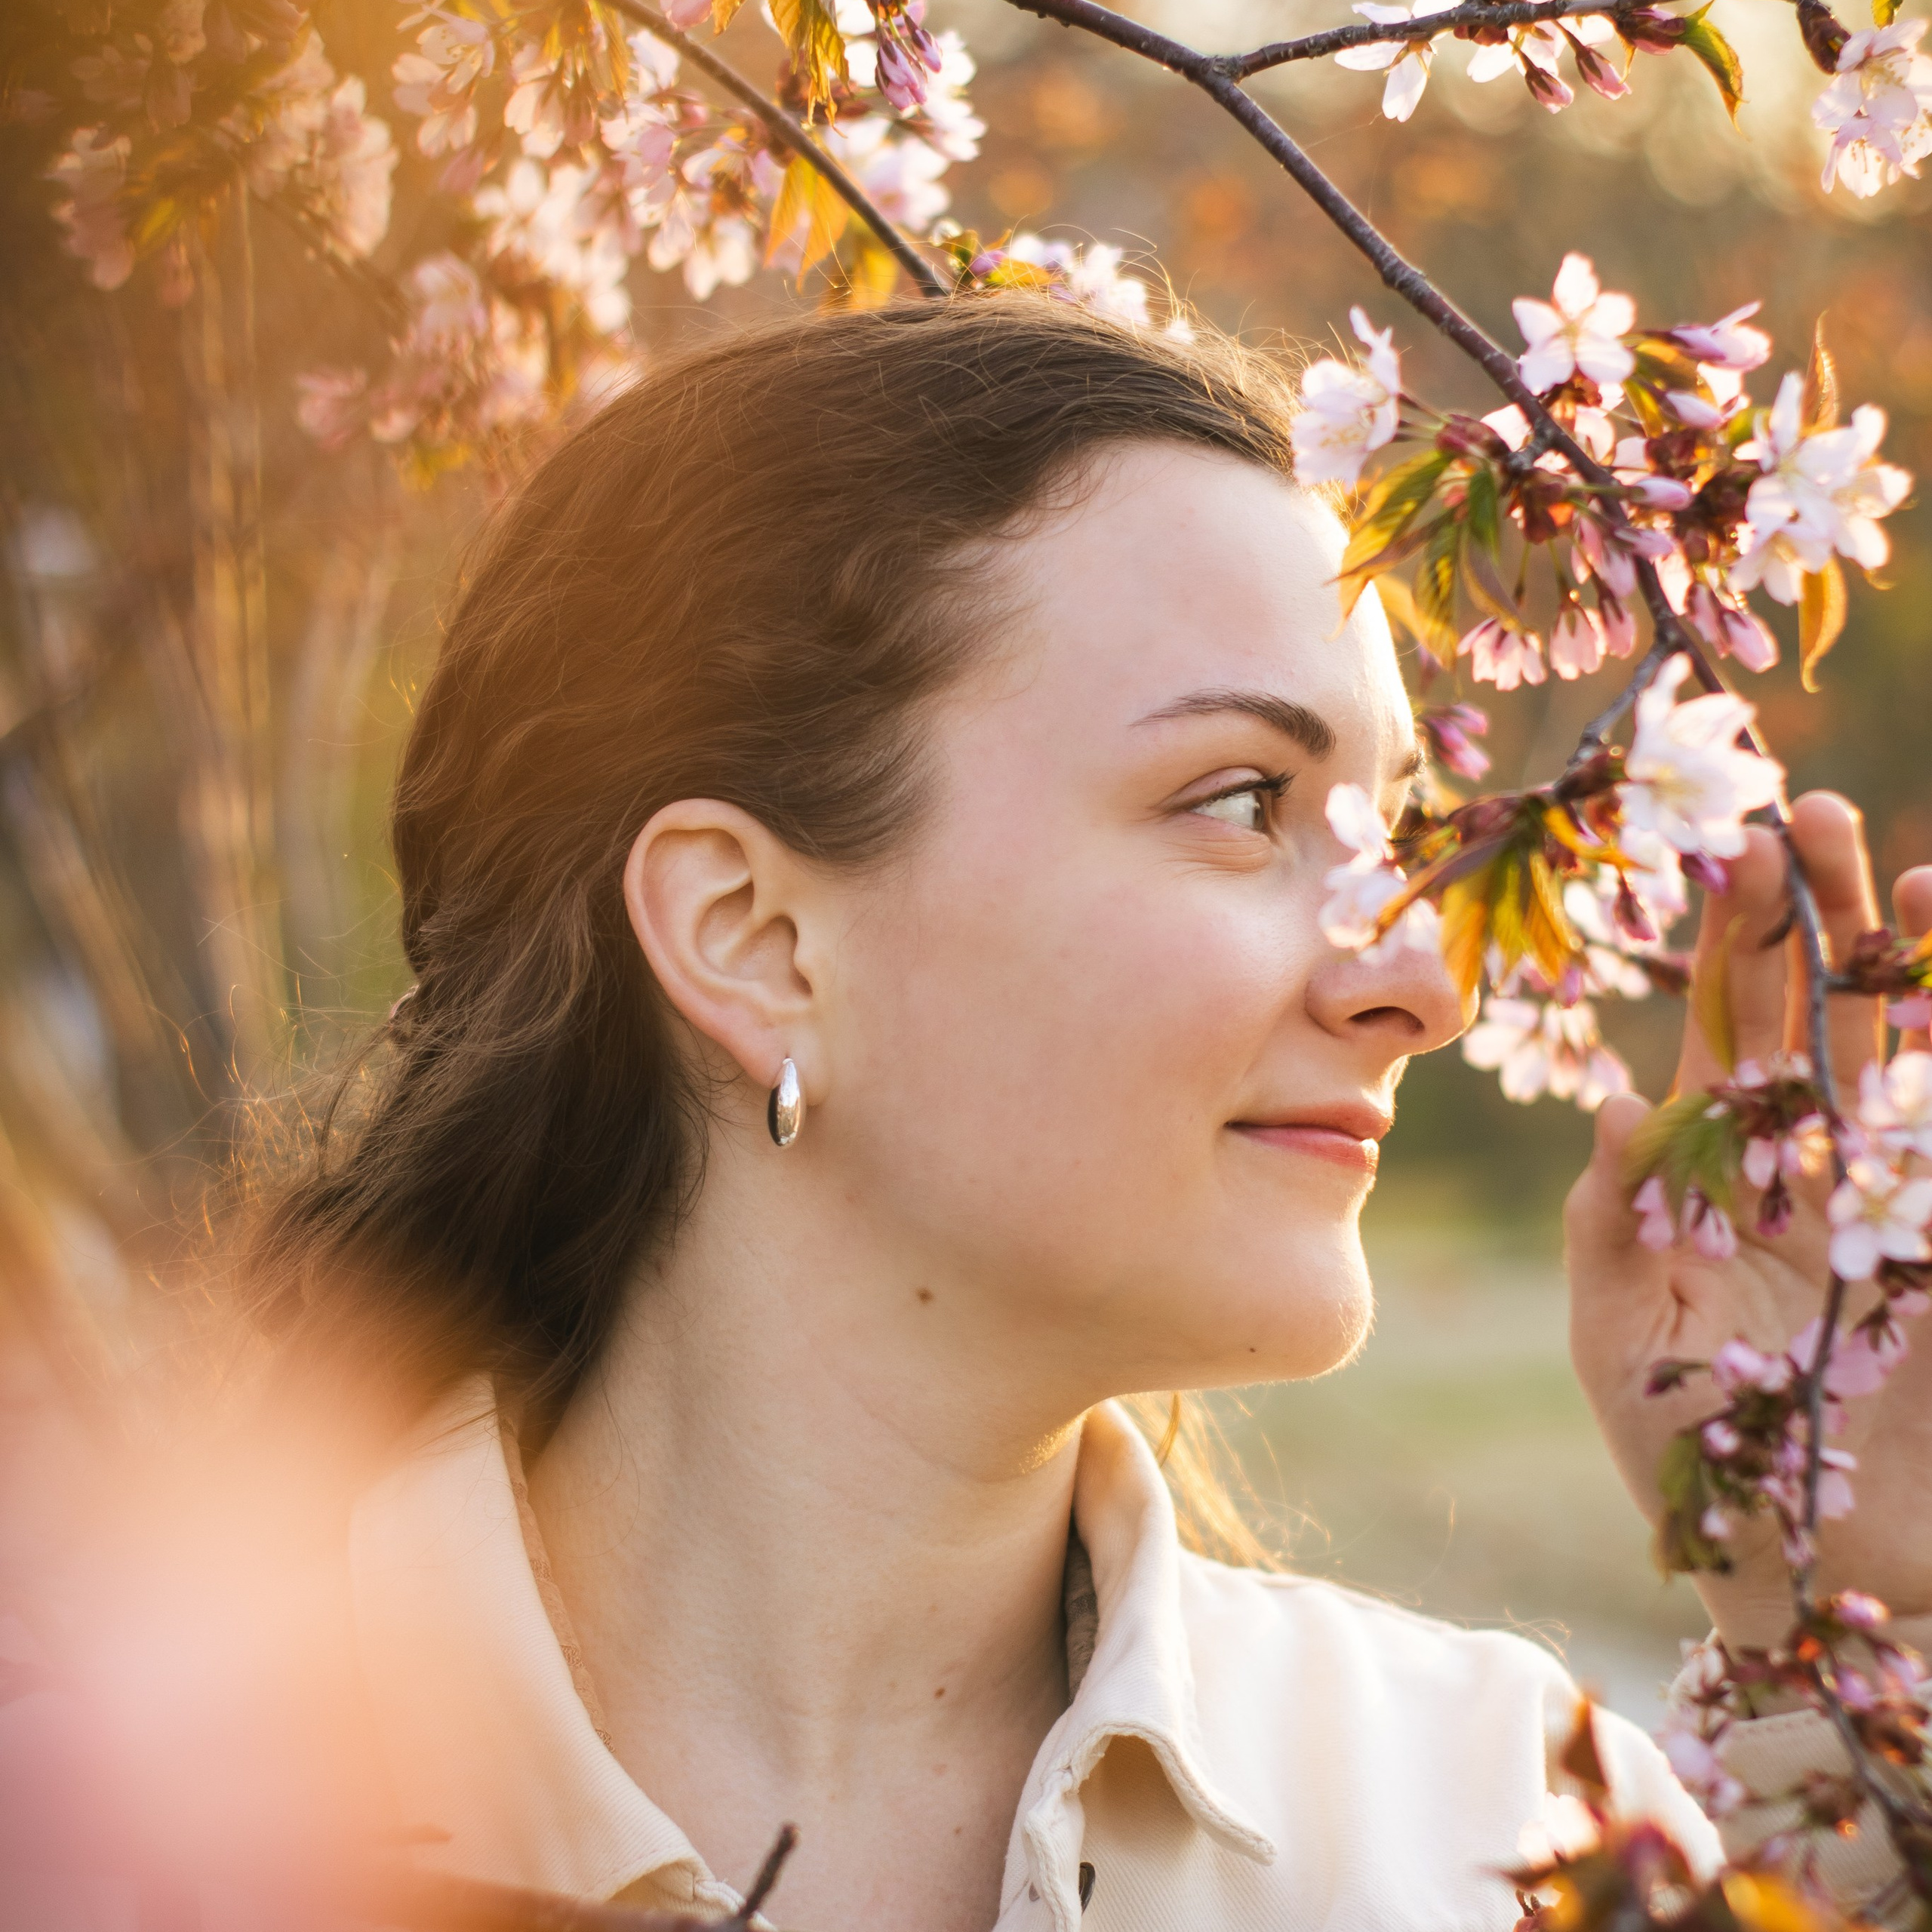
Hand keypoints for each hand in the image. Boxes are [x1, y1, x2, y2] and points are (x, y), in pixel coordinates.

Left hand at [1565, 792, 1931, 1650]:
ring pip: (1901, 1053)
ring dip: (1907, 964)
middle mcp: (1803, 1160)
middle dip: (1813, 918)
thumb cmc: (1688, 1458)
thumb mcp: (1622, 1339)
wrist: (1805, 1570)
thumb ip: (1610, 1225)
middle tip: (1807, 815)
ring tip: (1908, 870)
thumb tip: (1610, 1104)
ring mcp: (1888, 1195)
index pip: (1720, 1029)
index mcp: (1712, 1169)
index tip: (1726, 853)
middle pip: (1813, 1011)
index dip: (1726, 945)